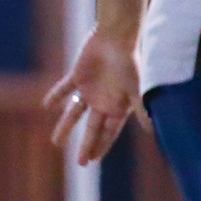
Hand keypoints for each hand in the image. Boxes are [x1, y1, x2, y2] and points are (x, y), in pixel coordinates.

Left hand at [45, 31, 142, 166]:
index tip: (93, 161)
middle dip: (87, 145)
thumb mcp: (136, 88)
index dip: (102, 146)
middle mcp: (104, 100)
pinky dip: (56, 95)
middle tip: (80, 163)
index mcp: (119, 105)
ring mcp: (91, 89)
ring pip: (75, 113)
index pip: (109, 132)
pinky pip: (64, 88)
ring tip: (56, 143)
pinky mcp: (78, 75)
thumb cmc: (130, 63)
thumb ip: (141, 109)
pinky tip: (47, 105)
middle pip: (93, 128)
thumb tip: (153, 129)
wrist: (117, 37)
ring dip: (66, 127)